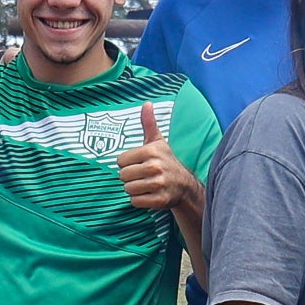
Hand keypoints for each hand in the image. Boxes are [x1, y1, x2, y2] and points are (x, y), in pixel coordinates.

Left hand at [117, 102, 199, 216]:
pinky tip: (149, 194)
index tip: (138, 164)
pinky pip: (135, 201)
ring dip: (134, 189)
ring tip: (145, 185)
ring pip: (128, 189)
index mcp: (151, 151)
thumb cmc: (166, 161)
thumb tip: (147, 103)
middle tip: (142, 176)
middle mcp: (155, 167)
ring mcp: (159, 184)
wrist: (184, 185)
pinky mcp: (160, 200)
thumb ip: (148, 123)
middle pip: (123, 176)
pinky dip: (139, 200)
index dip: (127, 164)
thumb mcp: (157, 141)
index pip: (120, 161)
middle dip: (129, 178)